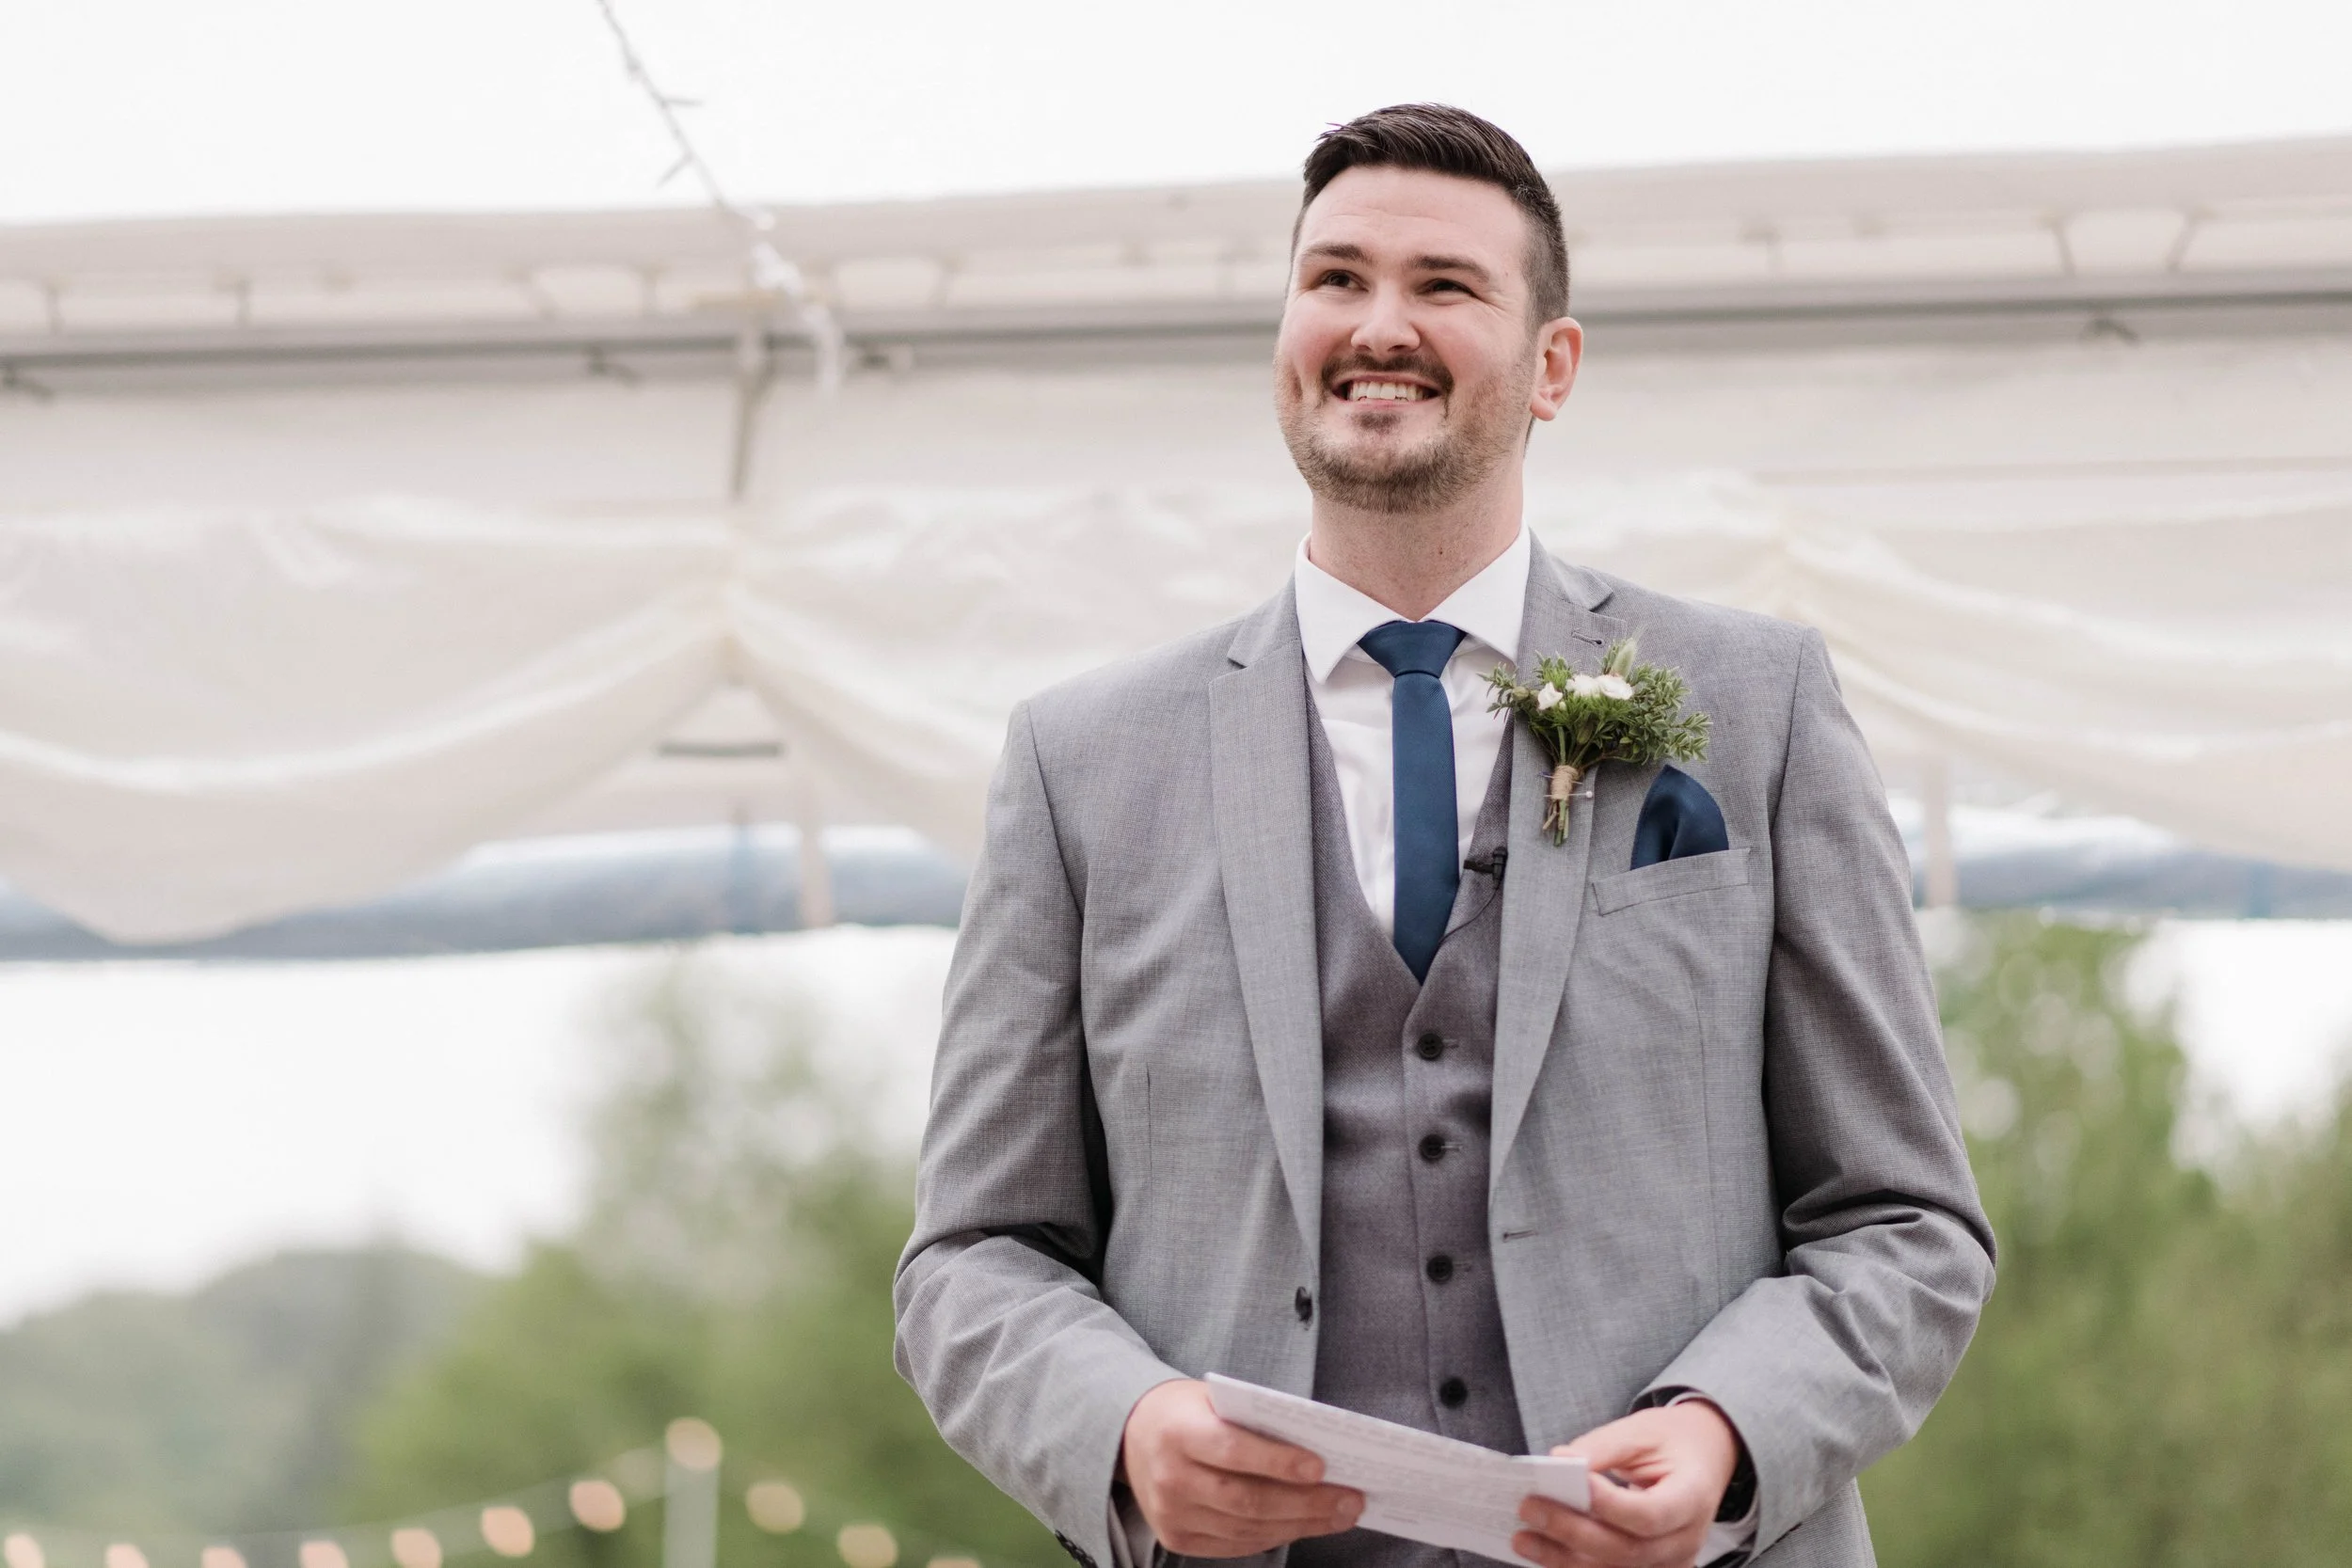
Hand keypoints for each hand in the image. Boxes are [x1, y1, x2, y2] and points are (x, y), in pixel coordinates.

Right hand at [1120, 1380, 1363, 1557]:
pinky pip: (1235, 1544)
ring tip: (1339, 1514)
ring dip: (1300, 1524)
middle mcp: (1170, 1478)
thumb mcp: (1214, 1401)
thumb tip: (1319, 1455)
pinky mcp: (1176, 1537)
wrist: (1130, 1434)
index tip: (1320, 1467)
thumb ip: (1255, 1424)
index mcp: (1179, 1432)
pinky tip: (1304, 1525)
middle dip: (1305, 1503)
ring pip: (1246, 1528)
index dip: (1278, 1462)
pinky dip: (1275, 1536)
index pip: (1233, 1451)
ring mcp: (1171, 1514)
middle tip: (1350, 1499)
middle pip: (1245, 1500)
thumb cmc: (1186, 1412)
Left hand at [1512, 1401, 1741, 1567]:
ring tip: (1523, 1538)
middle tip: (1528, 1508)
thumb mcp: (1641, 1431)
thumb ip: (1601, 1447)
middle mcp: (1686, 1541)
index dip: (1607, 1504)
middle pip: (1627, 1551)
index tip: (1566, 1479)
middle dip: (1572, 1532)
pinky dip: (1575, 1565)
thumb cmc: (1671, 1441)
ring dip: (1564, 1558)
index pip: (1649, 1515)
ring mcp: (1671, 1563)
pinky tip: (1543, 1551)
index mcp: (1693, 1498)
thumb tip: (1558, 1461)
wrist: (1703, 1458)